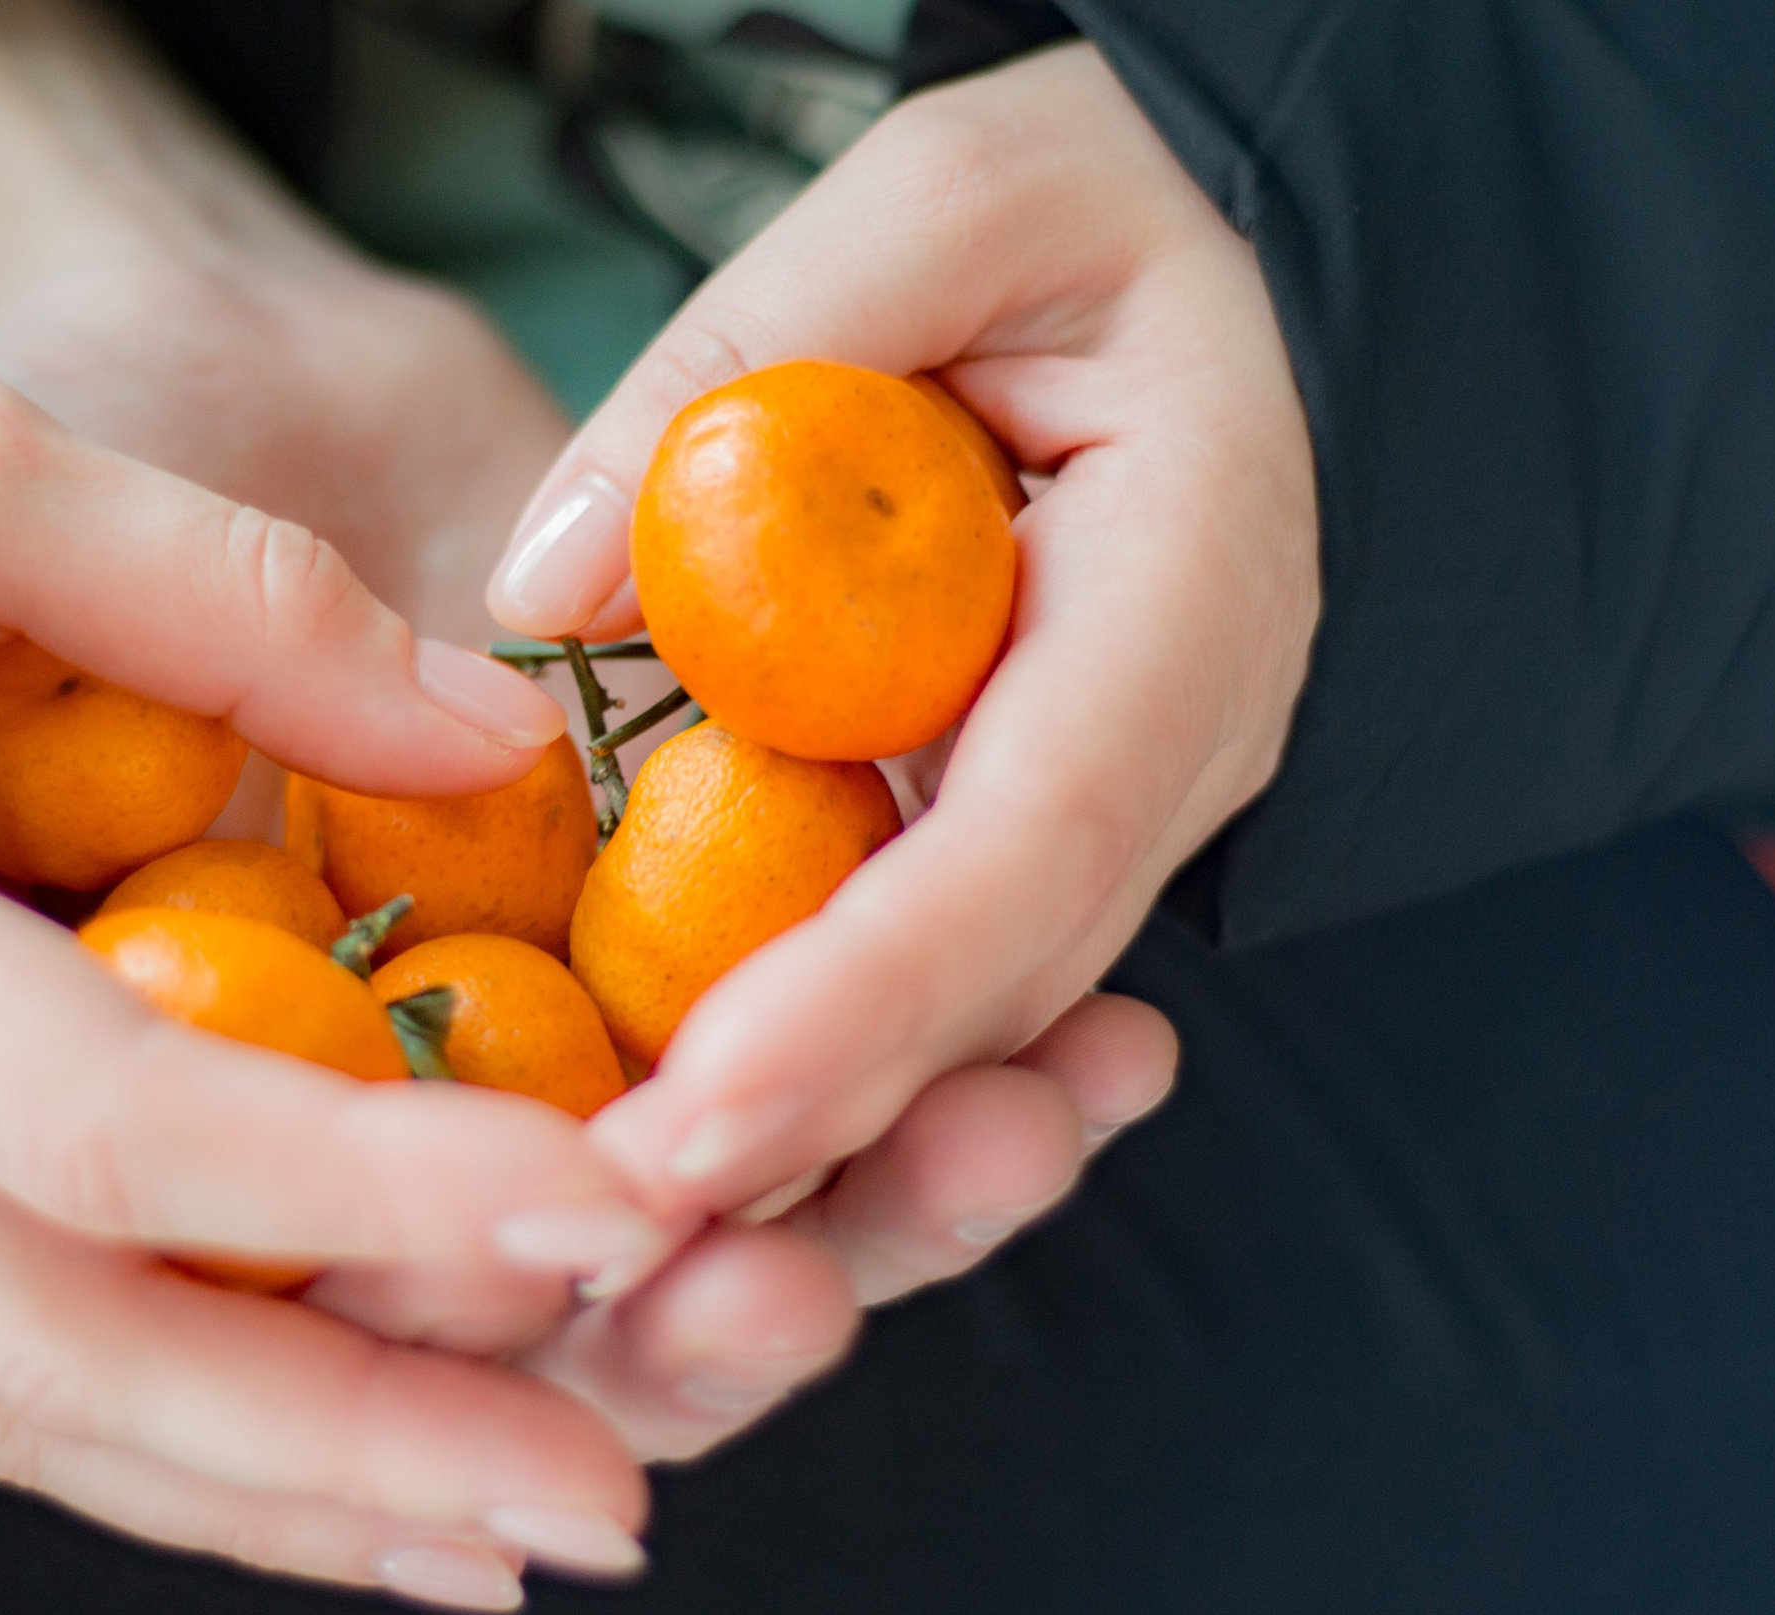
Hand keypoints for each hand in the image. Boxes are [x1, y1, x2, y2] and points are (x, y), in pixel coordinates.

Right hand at [0, 0, 1188, 1468]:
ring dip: (269, 1491)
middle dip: (346, 1451)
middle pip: (53, 1347)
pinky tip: (322, 1468)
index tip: (611, 1206)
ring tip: (512, 1524)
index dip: (365, 1186)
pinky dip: (156, 1427)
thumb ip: (229, 598)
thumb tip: (495, 741)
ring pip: (7, 1398)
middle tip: (604, 1509)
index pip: (97, 1118)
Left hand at [485, 44, 1315, 1219]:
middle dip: (814, 1134)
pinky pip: (917, 972)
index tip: (701, 1111)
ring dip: (805, 1154)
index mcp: (1187, 600)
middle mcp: (1163, 753)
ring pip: (962, 1024)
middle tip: (612, 1242)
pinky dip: (803, 1070)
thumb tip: (542, 590)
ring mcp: (1096, 811)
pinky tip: (671, 1157)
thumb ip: (757, 353)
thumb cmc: (1113, 218)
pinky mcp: (1012, 827)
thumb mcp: (956, 203)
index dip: (875, 994)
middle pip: (996, 989)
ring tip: (622, 1252)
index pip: (1039, 835)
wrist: (1232, 275)